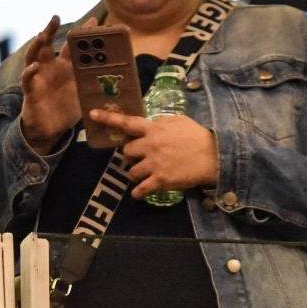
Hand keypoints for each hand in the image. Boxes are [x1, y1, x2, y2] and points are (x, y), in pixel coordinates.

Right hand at [17, 15, 84, 152]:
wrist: (52, 130)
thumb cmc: (67, 109)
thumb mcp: (85, 93)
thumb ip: (96, 83)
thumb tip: (121, 78)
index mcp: (66, 67)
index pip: (73, 46)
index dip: (81, 34)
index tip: (93, 21)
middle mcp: (51, 68)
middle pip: (48, 44)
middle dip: (51, 30)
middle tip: (55, 17)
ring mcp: (39, 78)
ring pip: (34, 56)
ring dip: (37, 45)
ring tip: (42, 35)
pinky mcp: (31, 91)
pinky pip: (28, 80)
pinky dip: (29, 73)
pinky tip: (34, 66)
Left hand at [89, 109, 219, 197]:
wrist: (215, 156)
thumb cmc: (198, 136)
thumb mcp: (179, 121)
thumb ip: (160, 123)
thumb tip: (149, 126)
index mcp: (154, 129)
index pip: (128, 123)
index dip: (109, 118)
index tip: (92, 115)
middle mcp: (151, 146)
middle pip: (126, 152)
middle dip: (131, 155)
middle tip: (141, 158)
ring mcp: (154, 164)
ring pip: (131, 172)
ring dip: (136, 173)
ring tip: (147, 173)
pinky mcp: (160, 181)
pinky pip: (140, 190)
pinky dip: (138, 192)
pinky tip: (140, 192)